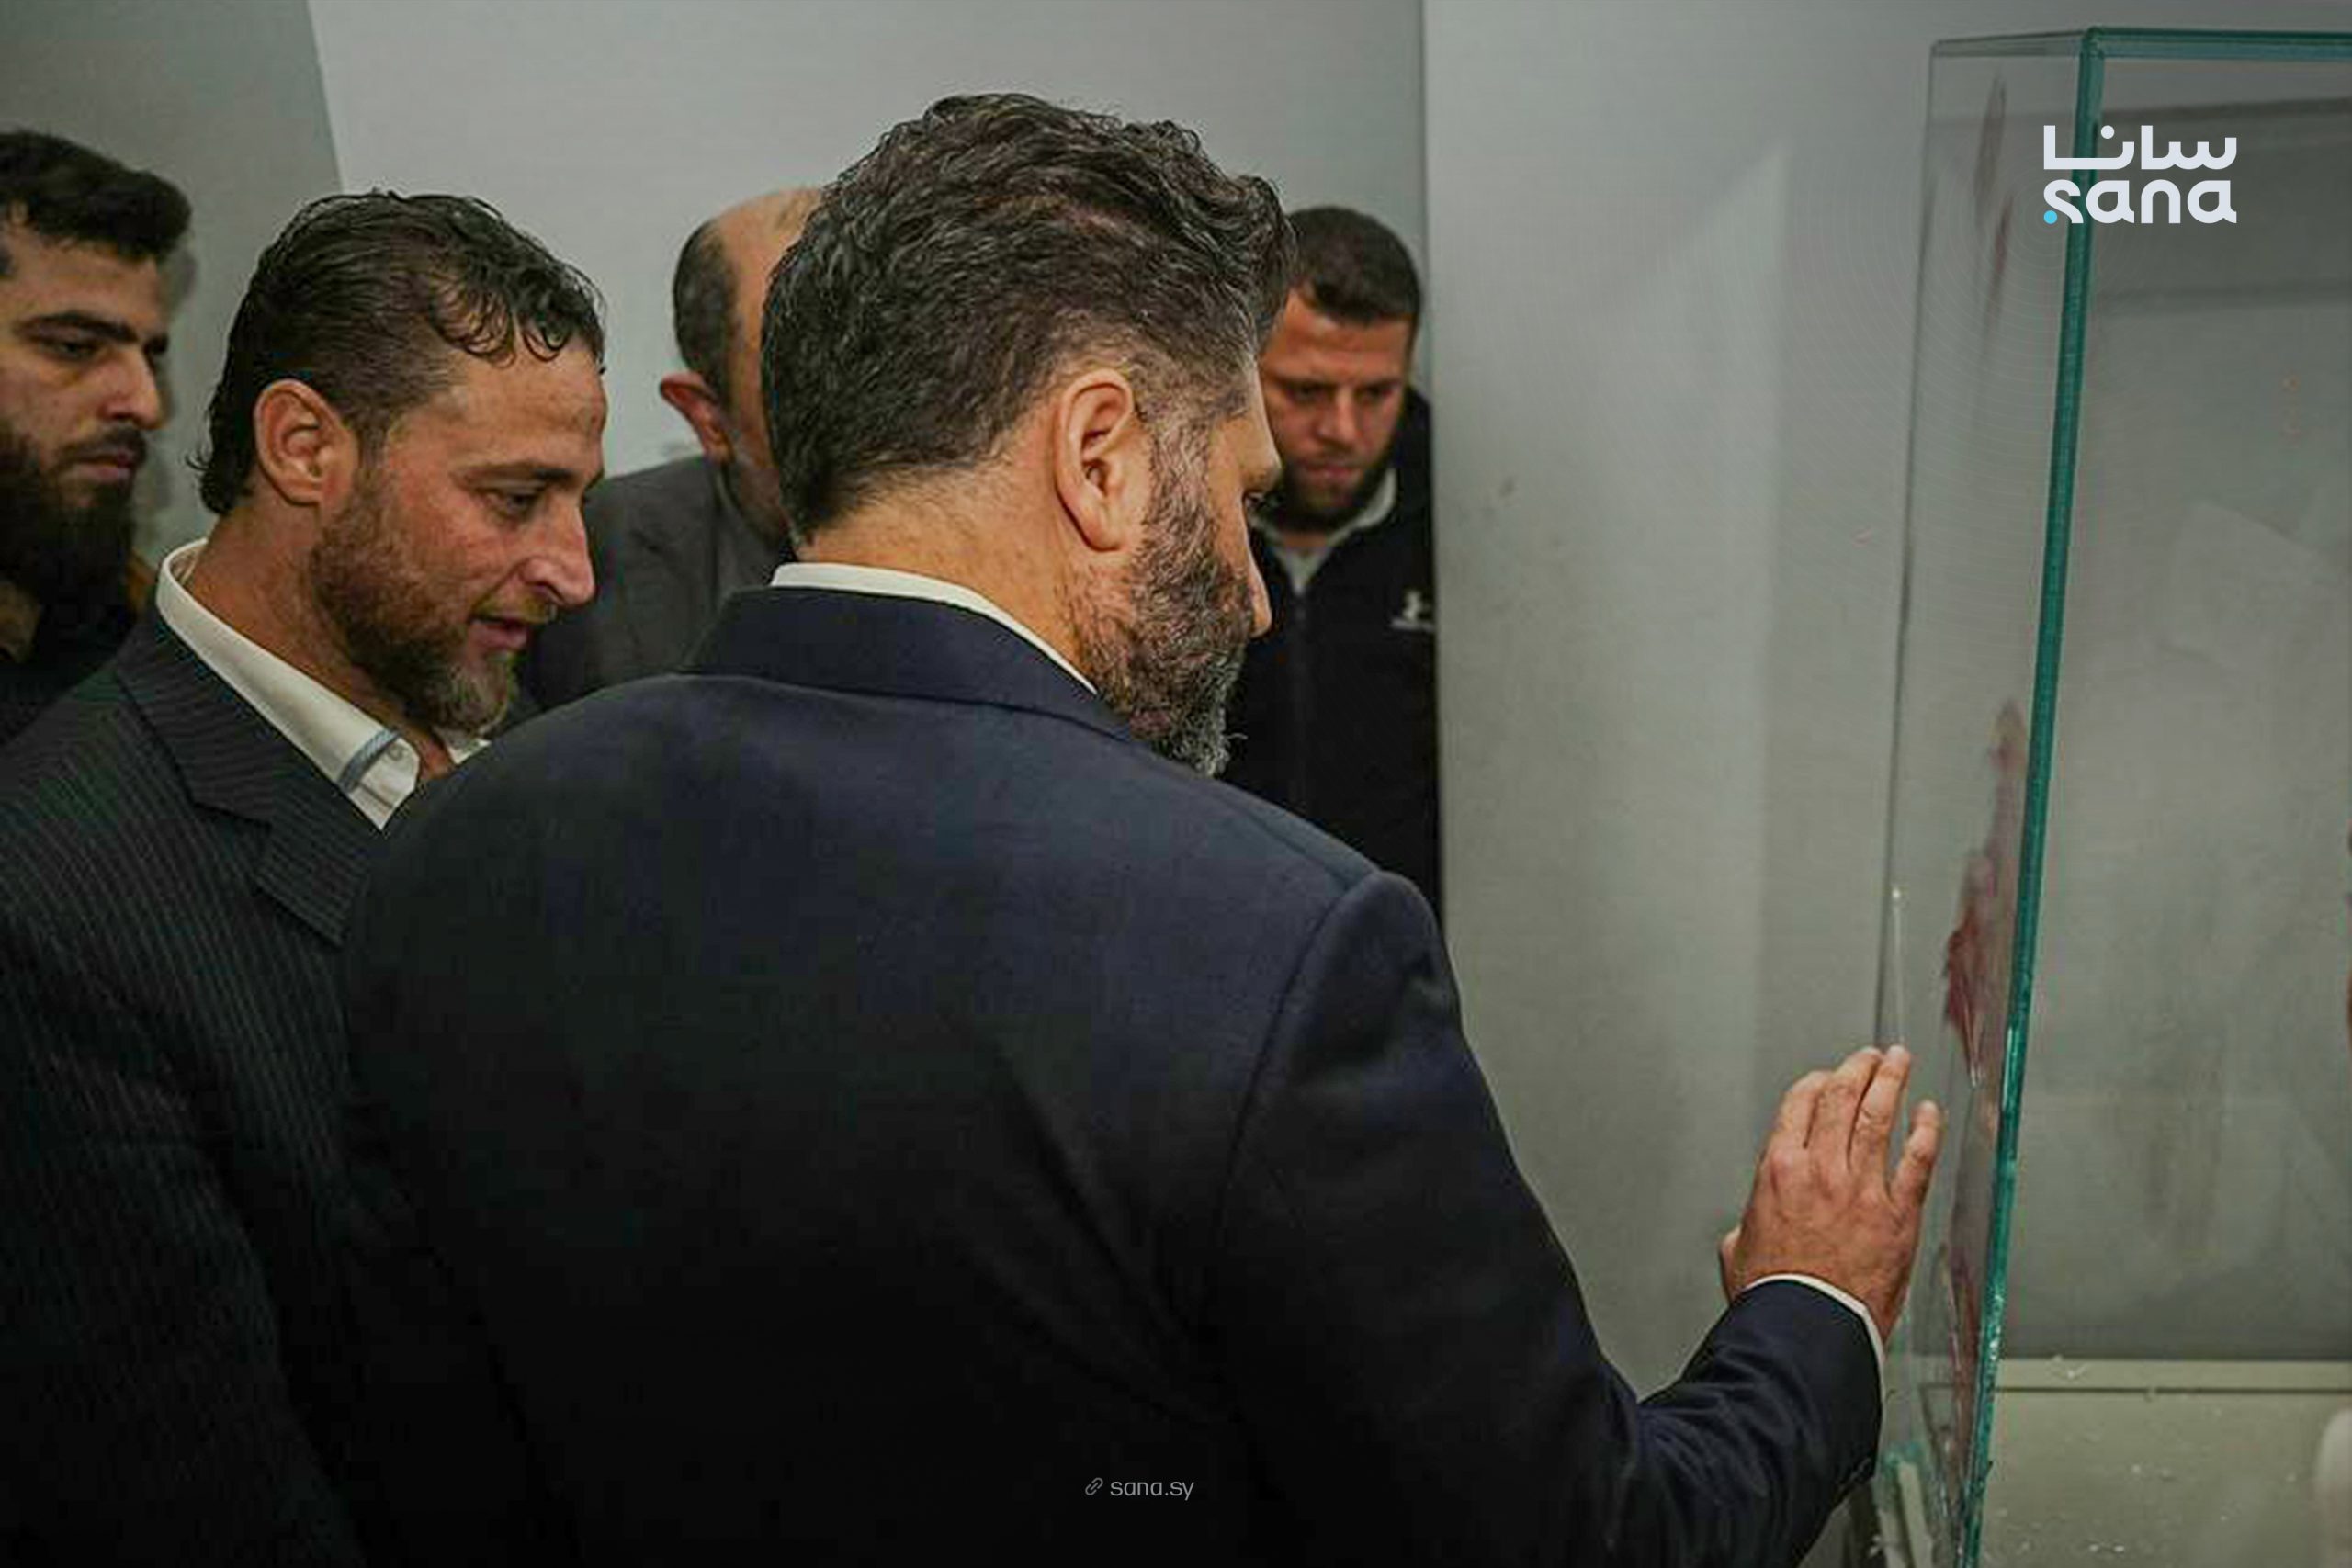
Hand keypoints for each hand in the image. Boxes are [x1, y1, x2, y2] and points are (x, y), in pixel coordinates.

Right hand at [1717, 1046, 1940, 1341]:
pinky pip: (1916, 1160)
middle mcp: (1820, 1170)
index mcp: (1778, 1171)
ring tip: (1898, 1062)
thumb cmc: (1773, 1296)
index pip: (1799, 1104)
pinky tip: (1929, 1114)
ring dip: (1890, 1082)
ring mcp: (1862, 1189)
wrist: (1806, 1328)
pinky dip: (1925, 1131)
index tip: (1825, 1077)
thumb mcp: (1738, 1247)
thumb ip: (1753, 1221)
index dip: (1815, 1082)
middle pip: (1841, 1098)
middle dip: (1857, 1069)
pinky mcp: (1897, 1214)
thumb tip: (1757, 1224)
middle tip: (1869, 1057)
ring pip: (1879, 1117)